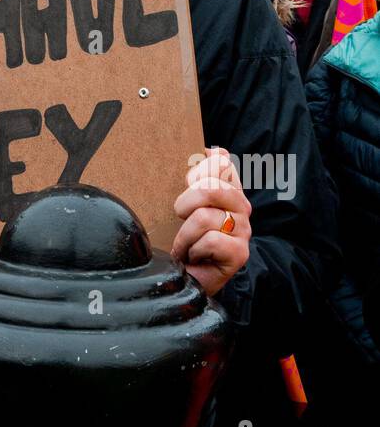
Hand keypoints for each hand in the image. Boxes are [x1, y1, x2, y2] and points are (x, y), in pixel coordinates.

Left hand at [172, 147, 250, 296]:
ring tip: (186, 244)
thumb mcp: (187, 201)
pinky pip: (210, 240)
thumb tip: (213, 150)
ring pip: (203, 217)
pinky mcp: (240, 253)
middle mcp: (241, 206)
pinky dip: (194, 249)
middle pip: (210, 187)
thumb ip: (200, 174)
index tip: (188, 189)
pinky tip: (196, 256)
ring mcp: (244, 230)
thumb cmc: (185, 236)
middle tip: (182, 221)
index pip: (221, 162)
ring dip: (185, 235)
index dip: (196, 173)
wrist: (189, 276)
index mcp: (229, 189)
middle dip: (184, 205)